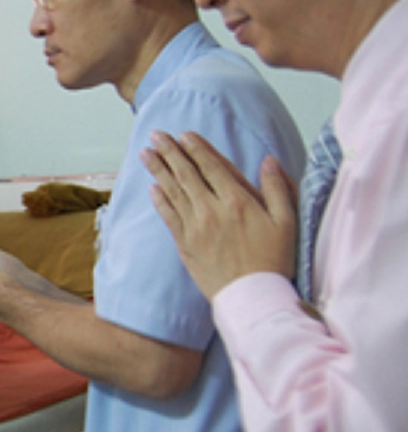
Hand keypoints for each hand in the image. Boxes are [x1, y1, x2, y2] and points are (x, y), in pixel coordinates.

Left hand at [141, 131, 296, 298]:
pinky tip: (151, 187)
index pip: (211, 167)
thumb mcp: (286, 221)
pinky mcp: (185, 243)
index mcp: (237, 201)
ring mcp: (195, 226)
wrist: (252, 296)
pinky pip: (168, 216)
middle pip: (186, 174)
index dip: (196, 148)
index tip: (184, 135)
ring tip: (146, 153)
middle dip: (170, 152)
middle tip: (156, 135)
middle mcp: (211, 209)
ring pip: (172, 191)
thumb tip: (269, 160)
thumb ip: (277, 188)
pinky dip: (159, 199)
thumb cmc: (273, 260)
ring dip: (158, 170)